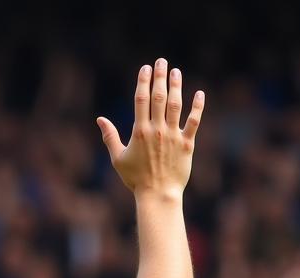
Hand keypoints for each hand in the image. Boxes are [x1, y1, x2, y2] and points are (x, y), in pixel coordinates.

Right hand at [97, 59, 203, 200]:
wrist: (157, 194)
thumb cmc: (136, 179)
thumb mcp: (118, 159)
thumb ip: (110, 137)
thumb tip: (100, 120)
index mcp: (140, 132)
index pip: (141, 100)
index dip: (143, 82)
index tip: (146, 68)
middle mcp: (157, 130)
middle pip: (158, 97)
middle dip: (160, 77)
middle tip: (162, 62)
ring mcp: (173, 136)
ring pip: (175, 105)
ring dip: (176, 86)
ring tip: (176, 72)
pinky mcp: (187, 144)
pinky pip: (194, 121)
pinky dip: (197, 107)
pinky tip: (199, 94)